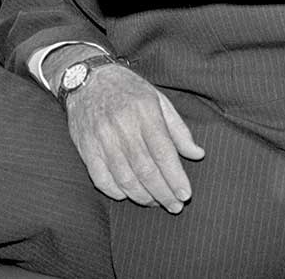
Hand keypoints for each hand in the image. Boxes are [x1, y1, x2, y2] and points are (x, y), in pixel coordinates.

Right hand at [65, 65, 204, 213]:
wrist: (86, 78)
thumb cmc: (128, 90)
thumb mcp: (158, 100)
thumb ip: (178, 129)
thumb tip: (198, 154)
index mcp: (144, 111)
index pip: (163, 152)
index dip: (175, 177)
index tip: (185, 194)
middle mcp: (122, 125)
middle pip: (145, 170)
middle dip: (163, 193)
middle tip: (175, 206)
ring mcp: (101, 138)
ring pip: (124, 178)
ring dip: (143, 196)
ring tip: (155, 202)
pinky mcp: (86, 147)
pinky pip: (101, 179)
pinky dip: (116, 192)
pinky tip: (128, 194)